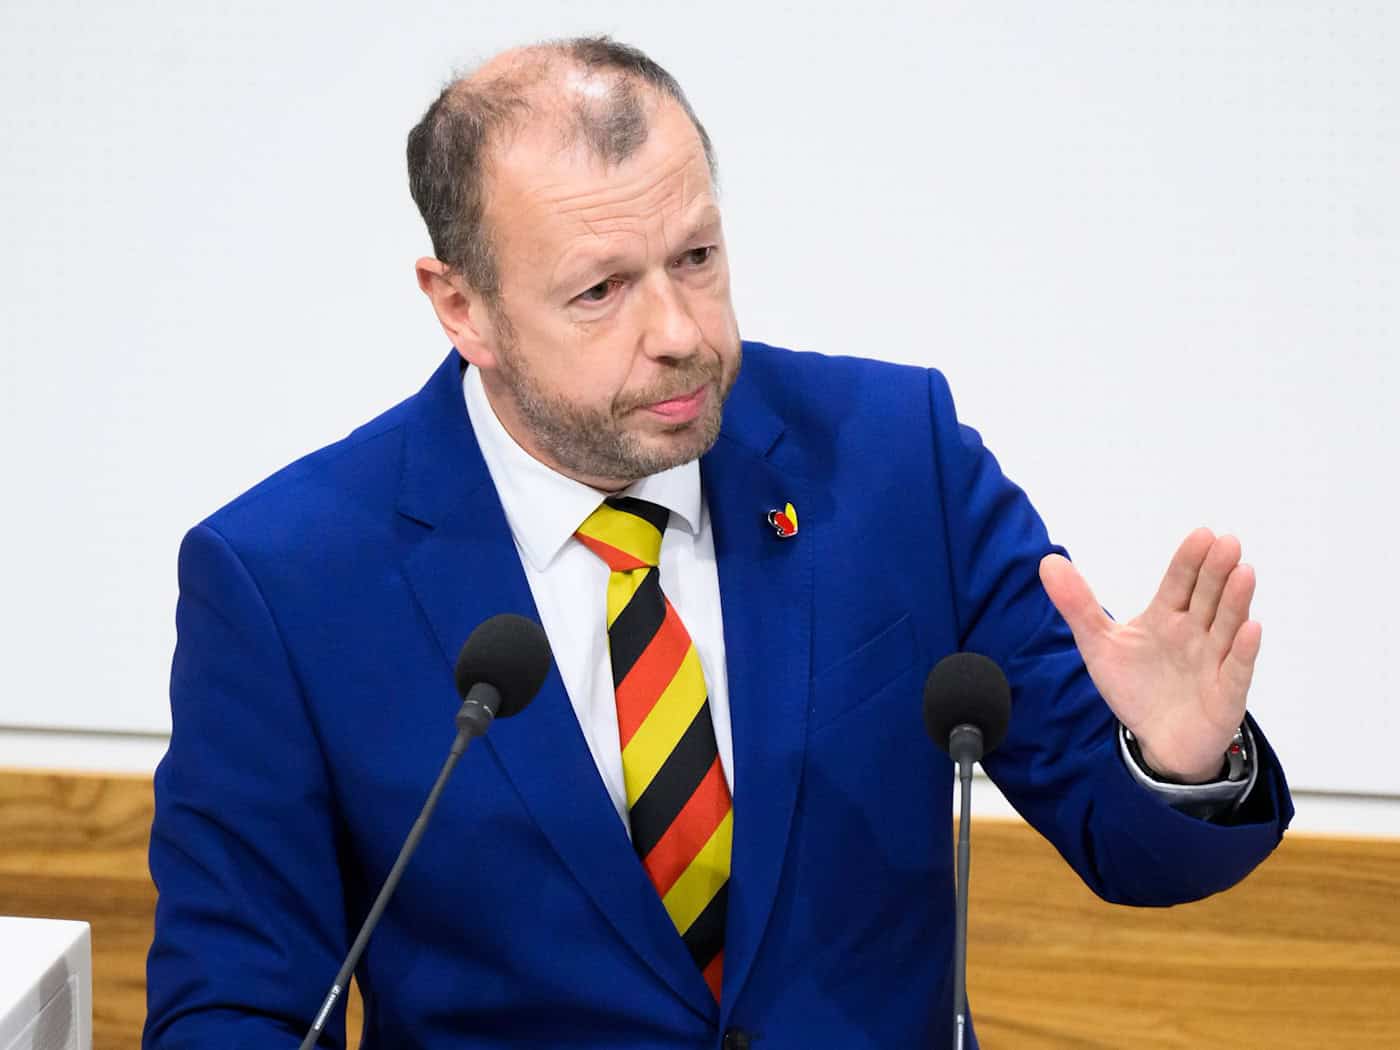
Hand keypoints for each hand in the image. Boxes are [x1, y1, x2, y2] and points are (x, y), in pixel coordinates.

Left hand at [1038, 528, 1260, 782]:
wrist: (1158, 740)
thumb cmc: (1135, 686)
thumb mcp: (1099, 645)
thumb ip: (1077, 605)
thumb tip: (1047, 562)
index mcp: (1167, 617)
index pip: (1180, 582)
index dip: (1190, 560)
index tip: (1202, 533)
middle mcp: (1195, 632)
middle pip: (1208, 597)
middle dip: (1217, 571)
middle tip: (1228, 542)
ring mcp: (1214, 661)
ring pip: (1227, 625)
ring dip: (1236, 600)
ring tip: (1244, 572)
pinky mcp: (1226, 694)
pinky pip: (1236, 669)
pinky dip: (1243, 650)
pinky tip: (1251, 629)